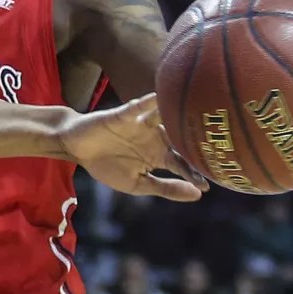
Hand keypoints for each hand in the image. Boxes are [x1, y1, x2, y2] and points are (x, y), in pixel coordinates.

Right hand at [63, 95, 205, 202]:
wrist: (78, 147)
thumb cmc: (107, 165)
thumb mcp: (137, 184)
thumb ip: (165, 188)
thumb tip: (196, 195)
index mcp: (161, 156)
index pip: (183, 164)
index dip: (194, 174)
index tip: (206, 185)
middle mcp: (157, 137)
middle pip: (181, 138)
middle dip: (195, 143)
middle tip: (214, 146)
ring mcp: (143, 124)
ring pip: (167, 118)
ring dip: (180, 116)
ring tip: (197, 116)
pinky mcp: (126, 114)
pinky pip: (140, 106)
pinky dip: (150, 102)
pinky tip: (161, 98)